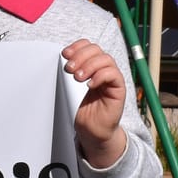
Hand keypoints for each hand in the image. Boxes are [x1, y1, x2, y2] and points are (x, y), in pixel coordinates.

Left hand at [61, 39, 128, 168]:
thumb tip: (59, 61)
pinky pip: (114, 75)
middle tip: (70, 69)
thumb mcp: (69, 89)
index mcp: (91, 66)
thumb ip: (68, 74)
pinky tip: (90, 85)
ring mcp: (112, 78)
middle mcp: (103, 69)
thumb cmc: (81, 110)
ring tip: (78, 78)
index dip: (77, 46)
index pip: (88, 46)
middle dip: (81, 56)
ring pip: (106, 59)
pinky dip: (101, 76)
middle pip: (96, 49)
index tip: (65, 54)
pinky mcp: (118, 89)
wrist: (92, 131)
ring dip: (90, 65)